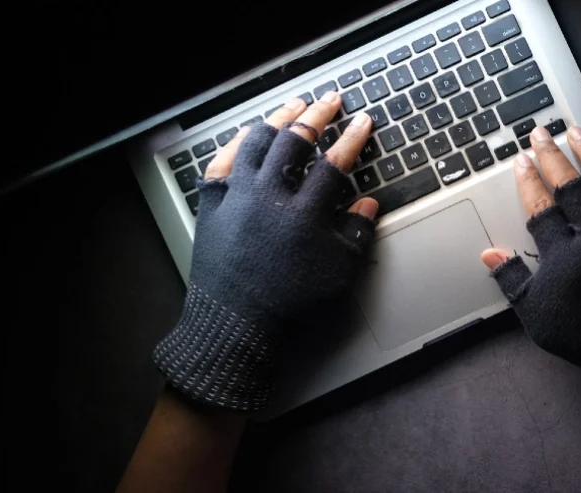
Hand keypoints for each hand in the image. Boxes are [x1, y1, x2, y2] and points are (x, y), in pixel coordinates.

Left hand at [153, 92, 378, 411]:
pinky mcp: (212, 205)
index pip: (335, 163)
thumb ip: (356, 233)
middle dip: (317, 116)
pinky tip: (248, 133)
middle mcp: (269, 196)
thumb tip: (368, 204)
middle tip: (330, 101)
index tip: (364, 122)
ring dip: (278, 120)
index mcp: (304, 213)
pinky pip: (223, 161)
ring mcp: (237, 197)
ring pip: (257, 142)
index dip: (352, 138)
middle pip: (295, 141)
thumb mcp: (338, 273)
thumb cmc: (290, 304)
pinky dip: (238, 143)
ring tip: (293, 107)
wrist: (235, 326)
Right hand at [479, 126, 580, 430]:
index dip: (528, 181)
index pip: (540, 206)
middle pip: (569, 184)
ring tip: (575, 131)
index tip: (520, 160)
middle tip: (540, 133)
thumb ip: (513, 281)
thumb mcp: (540, 317)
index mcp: (563, 253)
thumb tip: (488, 253)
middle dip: (551, 156)